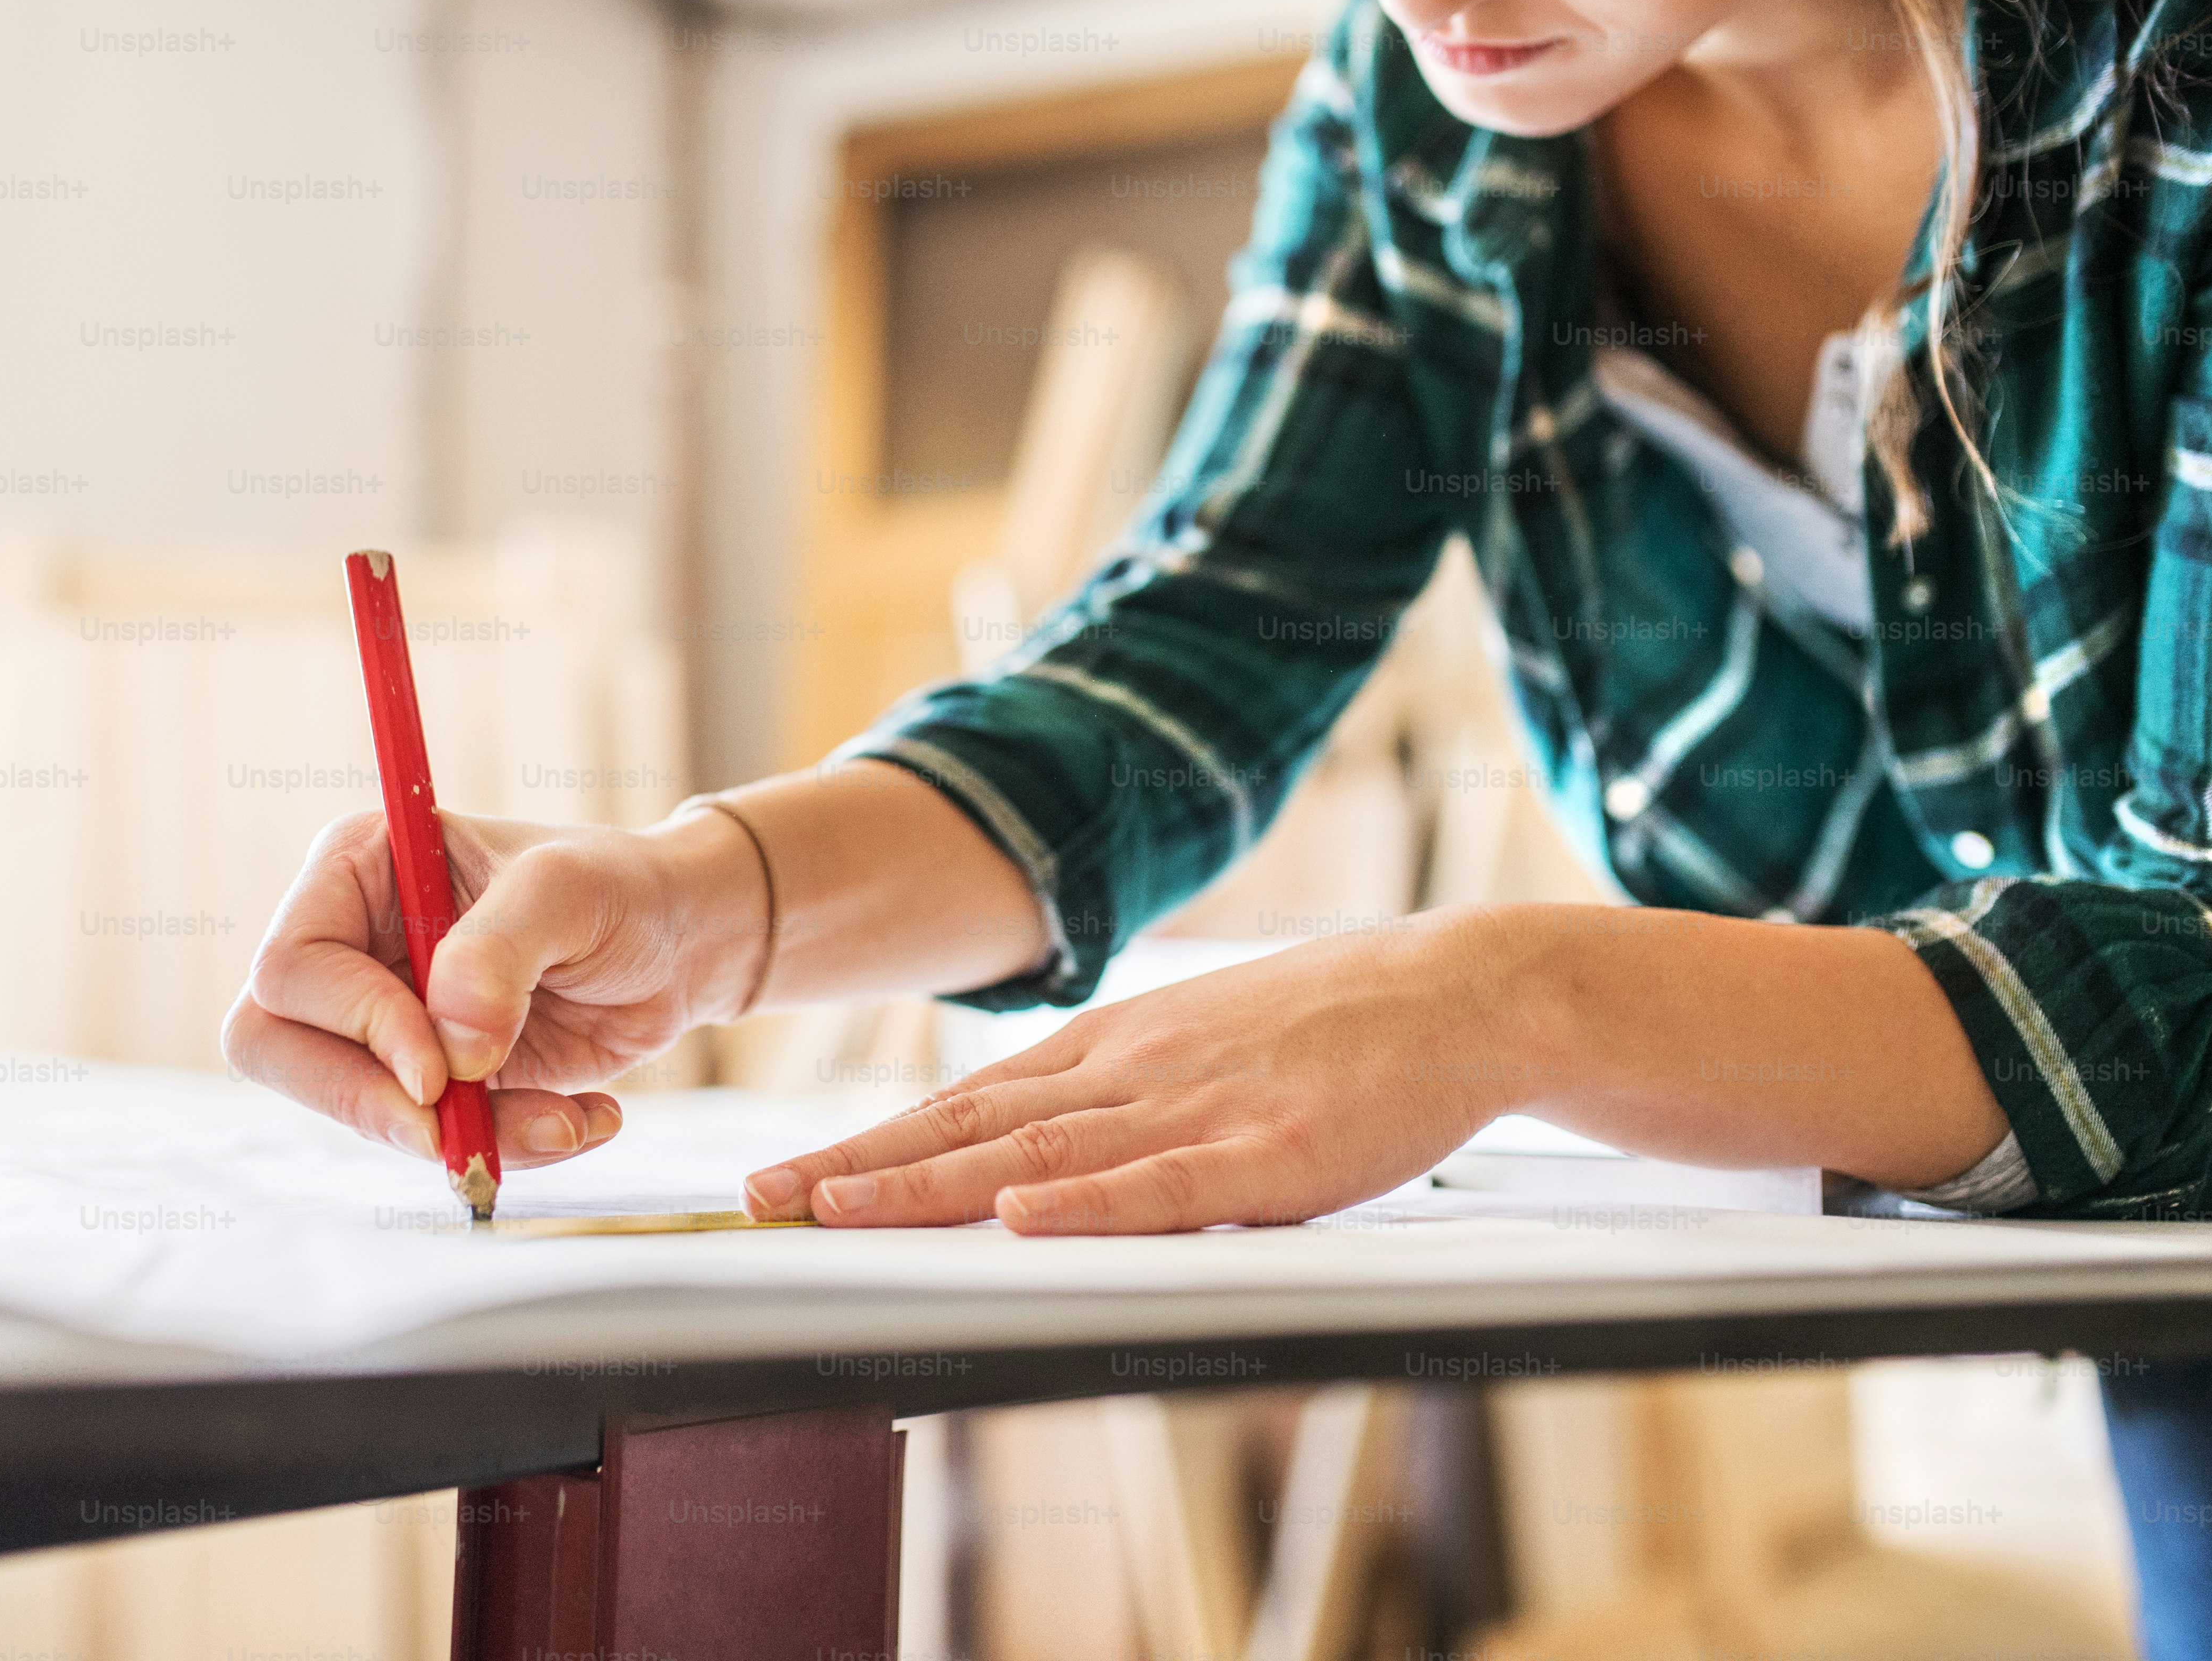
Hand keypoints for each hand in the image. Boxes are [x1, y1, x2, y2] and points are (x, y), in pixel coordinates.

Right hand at [222, 806, 761, 1167]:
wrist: (680, 944)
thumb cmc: (619, 886)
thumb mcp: (568, 889)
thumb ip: (500, 948)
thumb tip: (449, 1045)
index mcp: (357, 868)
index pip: (290, 967)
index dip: (351, 1025)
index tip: (437, 1068)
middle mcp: (351, 945)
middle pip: (277, 1048)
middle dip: (367, 1102)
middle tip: (450, 1128)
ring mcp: (383, 1020)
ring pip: (356, 1109)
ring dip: (457, 1136)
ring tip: (564, 1119)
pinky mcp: (428, 1082)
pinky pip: (426, 1141)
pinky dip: (500, 1148)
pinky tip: (578, 1120)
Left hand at [741, 915, 1529, 1233]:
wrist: (1454, 992)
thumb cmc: (1330, 1030)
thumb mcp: (1198, 1044)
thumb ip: (1116, 1094)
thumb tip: (1029, 1149)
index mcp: (1111, 1049)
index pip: (961, 1107)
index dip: (867, 1147)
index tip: (782, 1178)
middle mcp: (1130, 1073)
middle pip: (968, 1130)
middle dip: (856, 1170)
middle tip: (756, 1201)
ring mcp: (1195, 1110)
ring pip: (1035, 1155)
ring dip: (926, 1188)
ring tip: (834, 1211)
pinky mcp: (1268, 1152)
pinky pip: (1159, 1184)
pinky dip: (1084, 1204)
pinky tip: (1019, 1218)